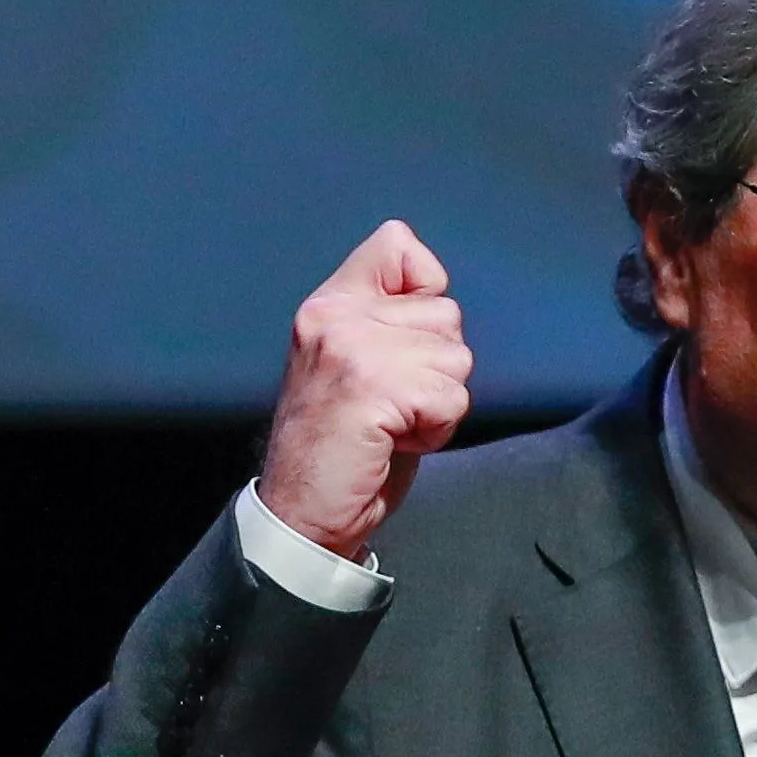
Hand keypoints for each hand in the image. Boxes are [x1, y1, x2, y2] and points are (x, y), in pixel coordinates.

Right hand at [256, 221, 471, 561]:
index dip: (424, 290)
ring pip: (455, 358)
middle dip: (436, 367)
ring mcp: (353, 349)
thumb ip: (385, 320)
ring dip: (437, 403)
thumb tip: (440, 296)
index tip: (403, 342)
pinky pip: (450, 397)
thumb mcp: (352, 362)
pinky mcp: (373, 388)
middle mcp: (336, 316)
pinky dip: (435, 430)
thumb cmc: (339, 446)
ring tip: (393, 424)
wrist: (302, 512)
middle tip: (392, 404)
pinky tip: (396, 441)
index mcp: (329, 304)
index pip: (397, 243)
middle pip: (446, 313)